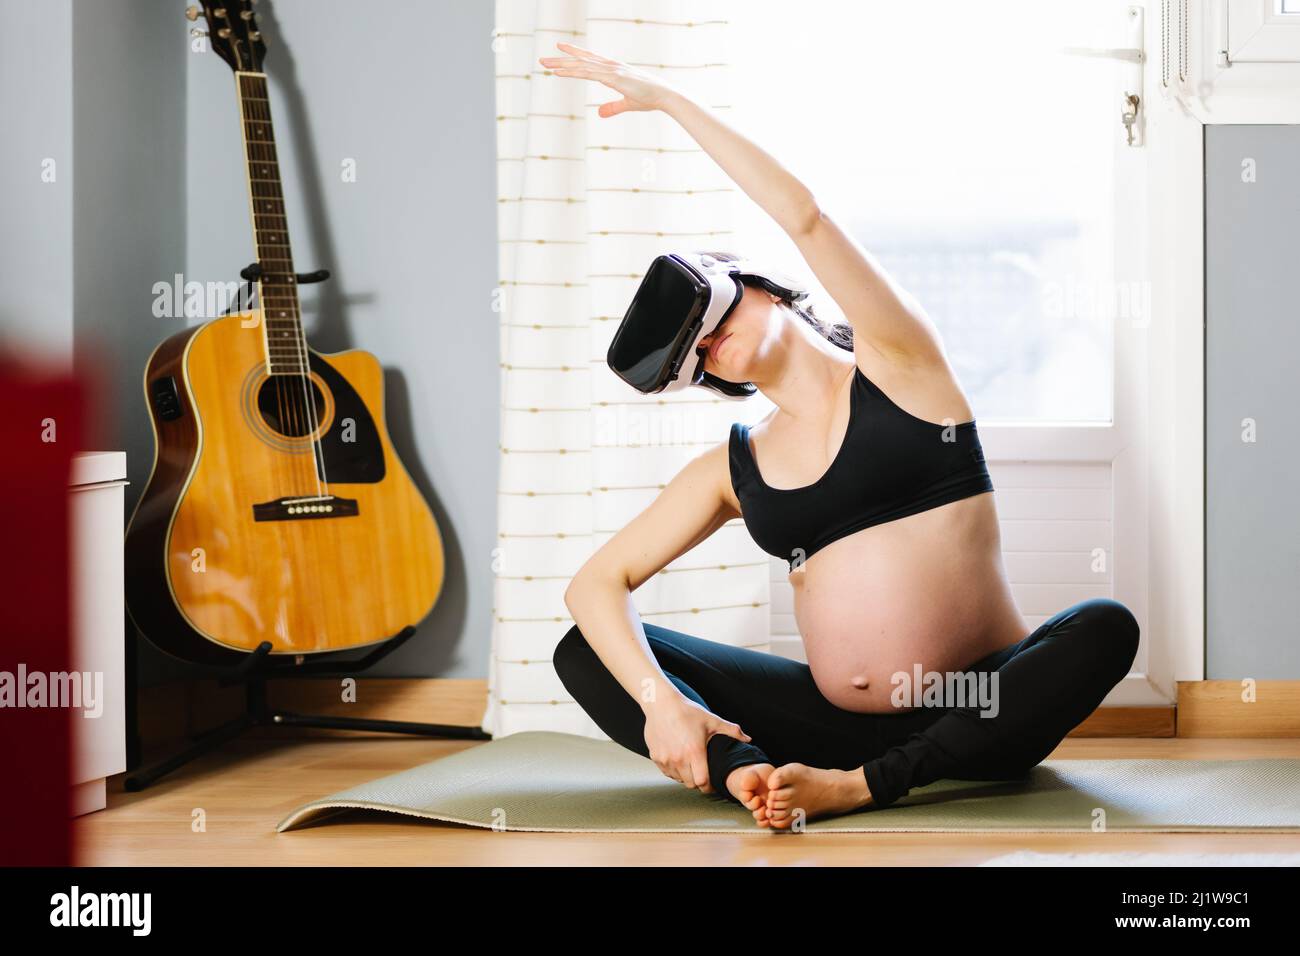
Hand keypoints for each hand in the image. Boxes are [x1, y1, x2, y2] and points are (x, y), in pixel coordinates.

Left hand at [538, 42, 684, 116]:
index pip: (590, 59)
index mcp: (613, 69)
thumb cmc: (649, 98)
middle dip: (561, 59)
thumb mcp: (627, 104)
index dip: (575, 54)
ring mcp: (610, 70)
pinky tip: (558, 73)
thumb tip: (599, 113)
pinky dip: (571, 72)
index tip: (560, 50)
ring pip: (580, 65)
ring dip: (561, 64)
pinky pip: (586, 73)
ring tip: (544, 64)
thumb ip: (613, 108)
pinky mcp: (612, 78)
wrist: (663, 96)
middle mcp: (609, 66)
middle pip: (581, 60)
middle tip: (543, 59)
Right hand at [641, 694, 751, 793]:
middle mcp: (678, 758)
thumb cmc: (687, 711)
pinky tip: (678, 760)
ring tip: (691, 765)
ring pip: (679, 779)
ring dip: (686, 777)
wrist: (661, 704)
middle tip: (703, 773)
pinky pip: (667, 772)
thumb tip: (749, 739)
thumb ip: (731, 731)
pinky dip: (674, 771)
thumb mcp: (711, 720)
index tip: (712, 783)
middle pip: (691, 784)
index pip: (703, 782)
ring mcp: (665, 759)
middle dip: (699, 782)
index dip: (709, 786)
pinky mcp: (655, 757)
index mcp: (694, 752)